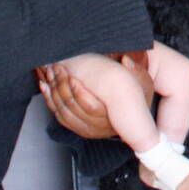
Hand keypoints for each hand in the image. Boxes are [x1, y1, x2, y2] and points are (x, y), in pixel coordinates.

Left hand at [38, 54, 153, 142]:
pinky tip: (45, 86)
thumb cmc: (136, 99)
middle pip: (73, 109)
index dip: (78, 92)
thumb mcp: (144, 86)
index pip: (90, 108)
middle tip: (57, 68)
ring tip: (50, 72)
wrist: (131, 116)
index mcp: (113, 118)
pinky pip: (58, 115)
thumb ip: (137, 73)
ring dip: (54, 91)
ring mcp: (85, 129)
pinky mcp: (75, 127)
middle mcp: (98, 128)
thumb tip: (126, 60)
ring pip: (63, 112)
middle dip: (62, 87)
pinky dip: (49, 100)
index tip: (72, 77)